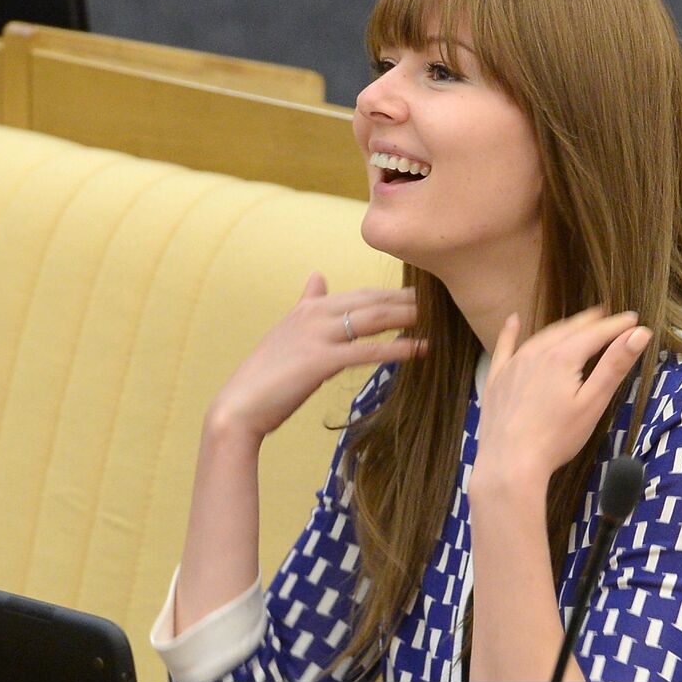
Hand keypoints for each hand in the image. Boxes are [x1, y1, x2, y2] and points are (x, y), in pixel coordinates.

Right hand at [208, 272, 424, 440]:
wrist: (239, 406)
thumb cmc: (266, 377)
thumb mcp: (287, 332)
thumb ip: (306, 303)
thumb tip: (318, 275)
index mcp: (309, 308)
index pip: (362, 293)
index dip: (393, 293)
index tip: (422, 294)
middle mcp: (314, 314)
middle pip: (373, 300)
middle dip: (408, 299)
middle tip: (442, 300)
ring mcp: (317, 335)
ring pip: (374, 319)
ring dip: (409, 317)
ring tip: (439, 318)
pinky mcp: (320, 360)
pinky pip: (368, 350)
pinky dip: (398, 348)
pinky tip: (421, 350)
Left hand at [473, 307, 651, 489]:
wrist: (510, 462)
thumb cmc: (556, 438)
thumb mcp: (593, 403)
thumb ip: (615, 365)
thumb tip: (639, 334)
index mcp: (562, 357)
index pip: (596, 333)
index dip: (617, 325)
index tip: (633, 319)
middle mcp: (535, 353)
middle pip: (569, 330)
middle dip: (592, 323)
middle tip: (610, 318)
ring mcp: (513, 365)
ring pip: (542, 337)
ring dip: (563, 328)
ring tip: (579, 323)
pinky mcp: (496, 380)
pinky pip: (504, 348)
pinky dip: (511, 333)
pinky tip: (514, 320)